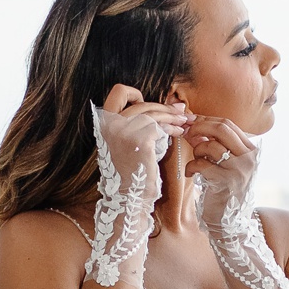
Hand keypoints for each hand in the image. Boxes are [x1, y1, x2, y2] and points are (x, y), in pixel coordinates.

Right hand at [98, 86, 188, 208]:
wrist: (130, 196)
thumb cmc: (133, 170)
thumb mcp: (129, 141)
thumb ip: (139, 122)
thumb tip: (172, 105)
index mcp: (104, 123)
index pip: (118, 93)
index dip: (136, 94)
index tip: (152, 106)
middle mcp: (110, 125)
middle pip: (142, 104)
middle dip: (165, 107)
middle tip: (181, 113)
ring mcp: (123, 131)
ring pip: (153, 113)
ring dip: (172, 117)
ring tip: (184, 122)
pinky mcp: (139, 140)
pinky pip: (159, 126)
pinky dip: (172, 128)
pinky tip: (178, 133)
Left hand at [179, 115, 260, 227]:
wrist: (231, 223)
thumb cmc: (225, 191)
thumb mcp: (225, 165)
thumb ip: (214, 145)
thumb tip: (193, 124)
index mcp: (251, 150)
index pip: (228, 124)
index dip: (206, 120)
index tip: (190, 122)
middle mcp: (249, 158)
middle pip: (222, 128)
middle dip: (199, 127)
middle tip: (186, 133)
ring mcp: (240, 170)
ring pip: (210, 146)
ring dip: (196, 151)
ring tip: (195, 161)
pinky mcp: (227, 182)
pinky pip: (202, 164)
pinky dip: (191, 167)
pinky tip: (190, 174)